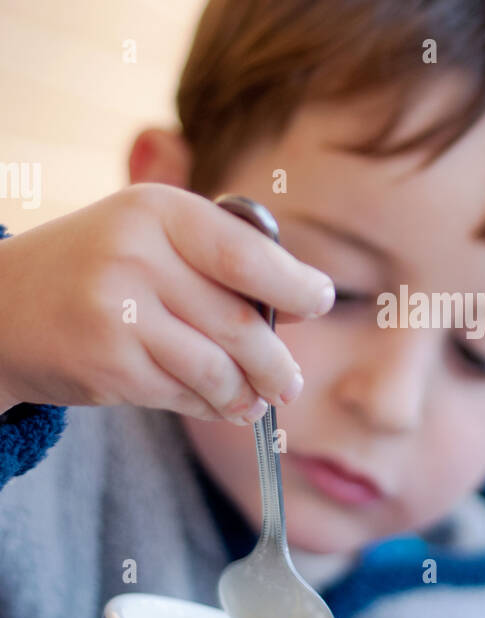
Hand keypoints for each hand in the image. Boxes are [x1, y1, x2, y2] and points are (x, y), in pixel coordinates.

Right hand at [0, 183, 334, 420]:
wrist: (0, 309)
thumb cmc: (96, 267)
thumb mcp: (149, 233)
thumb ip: (218, 254)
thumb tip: (301, 298)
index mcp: (158, 211)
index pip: (246, 255)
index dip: (294, 286)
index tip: (319, 301)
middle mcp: (137, 256)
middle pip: (238, 321)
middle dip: (276, 361)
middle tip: (290, 382)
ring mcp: (119, 313)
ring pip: (216, 367)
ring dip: (248, 393)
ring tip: (260, 401)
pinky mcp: (108, 365)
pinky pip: (182, 393)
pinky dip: (211, 406)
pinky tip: (223, 407)